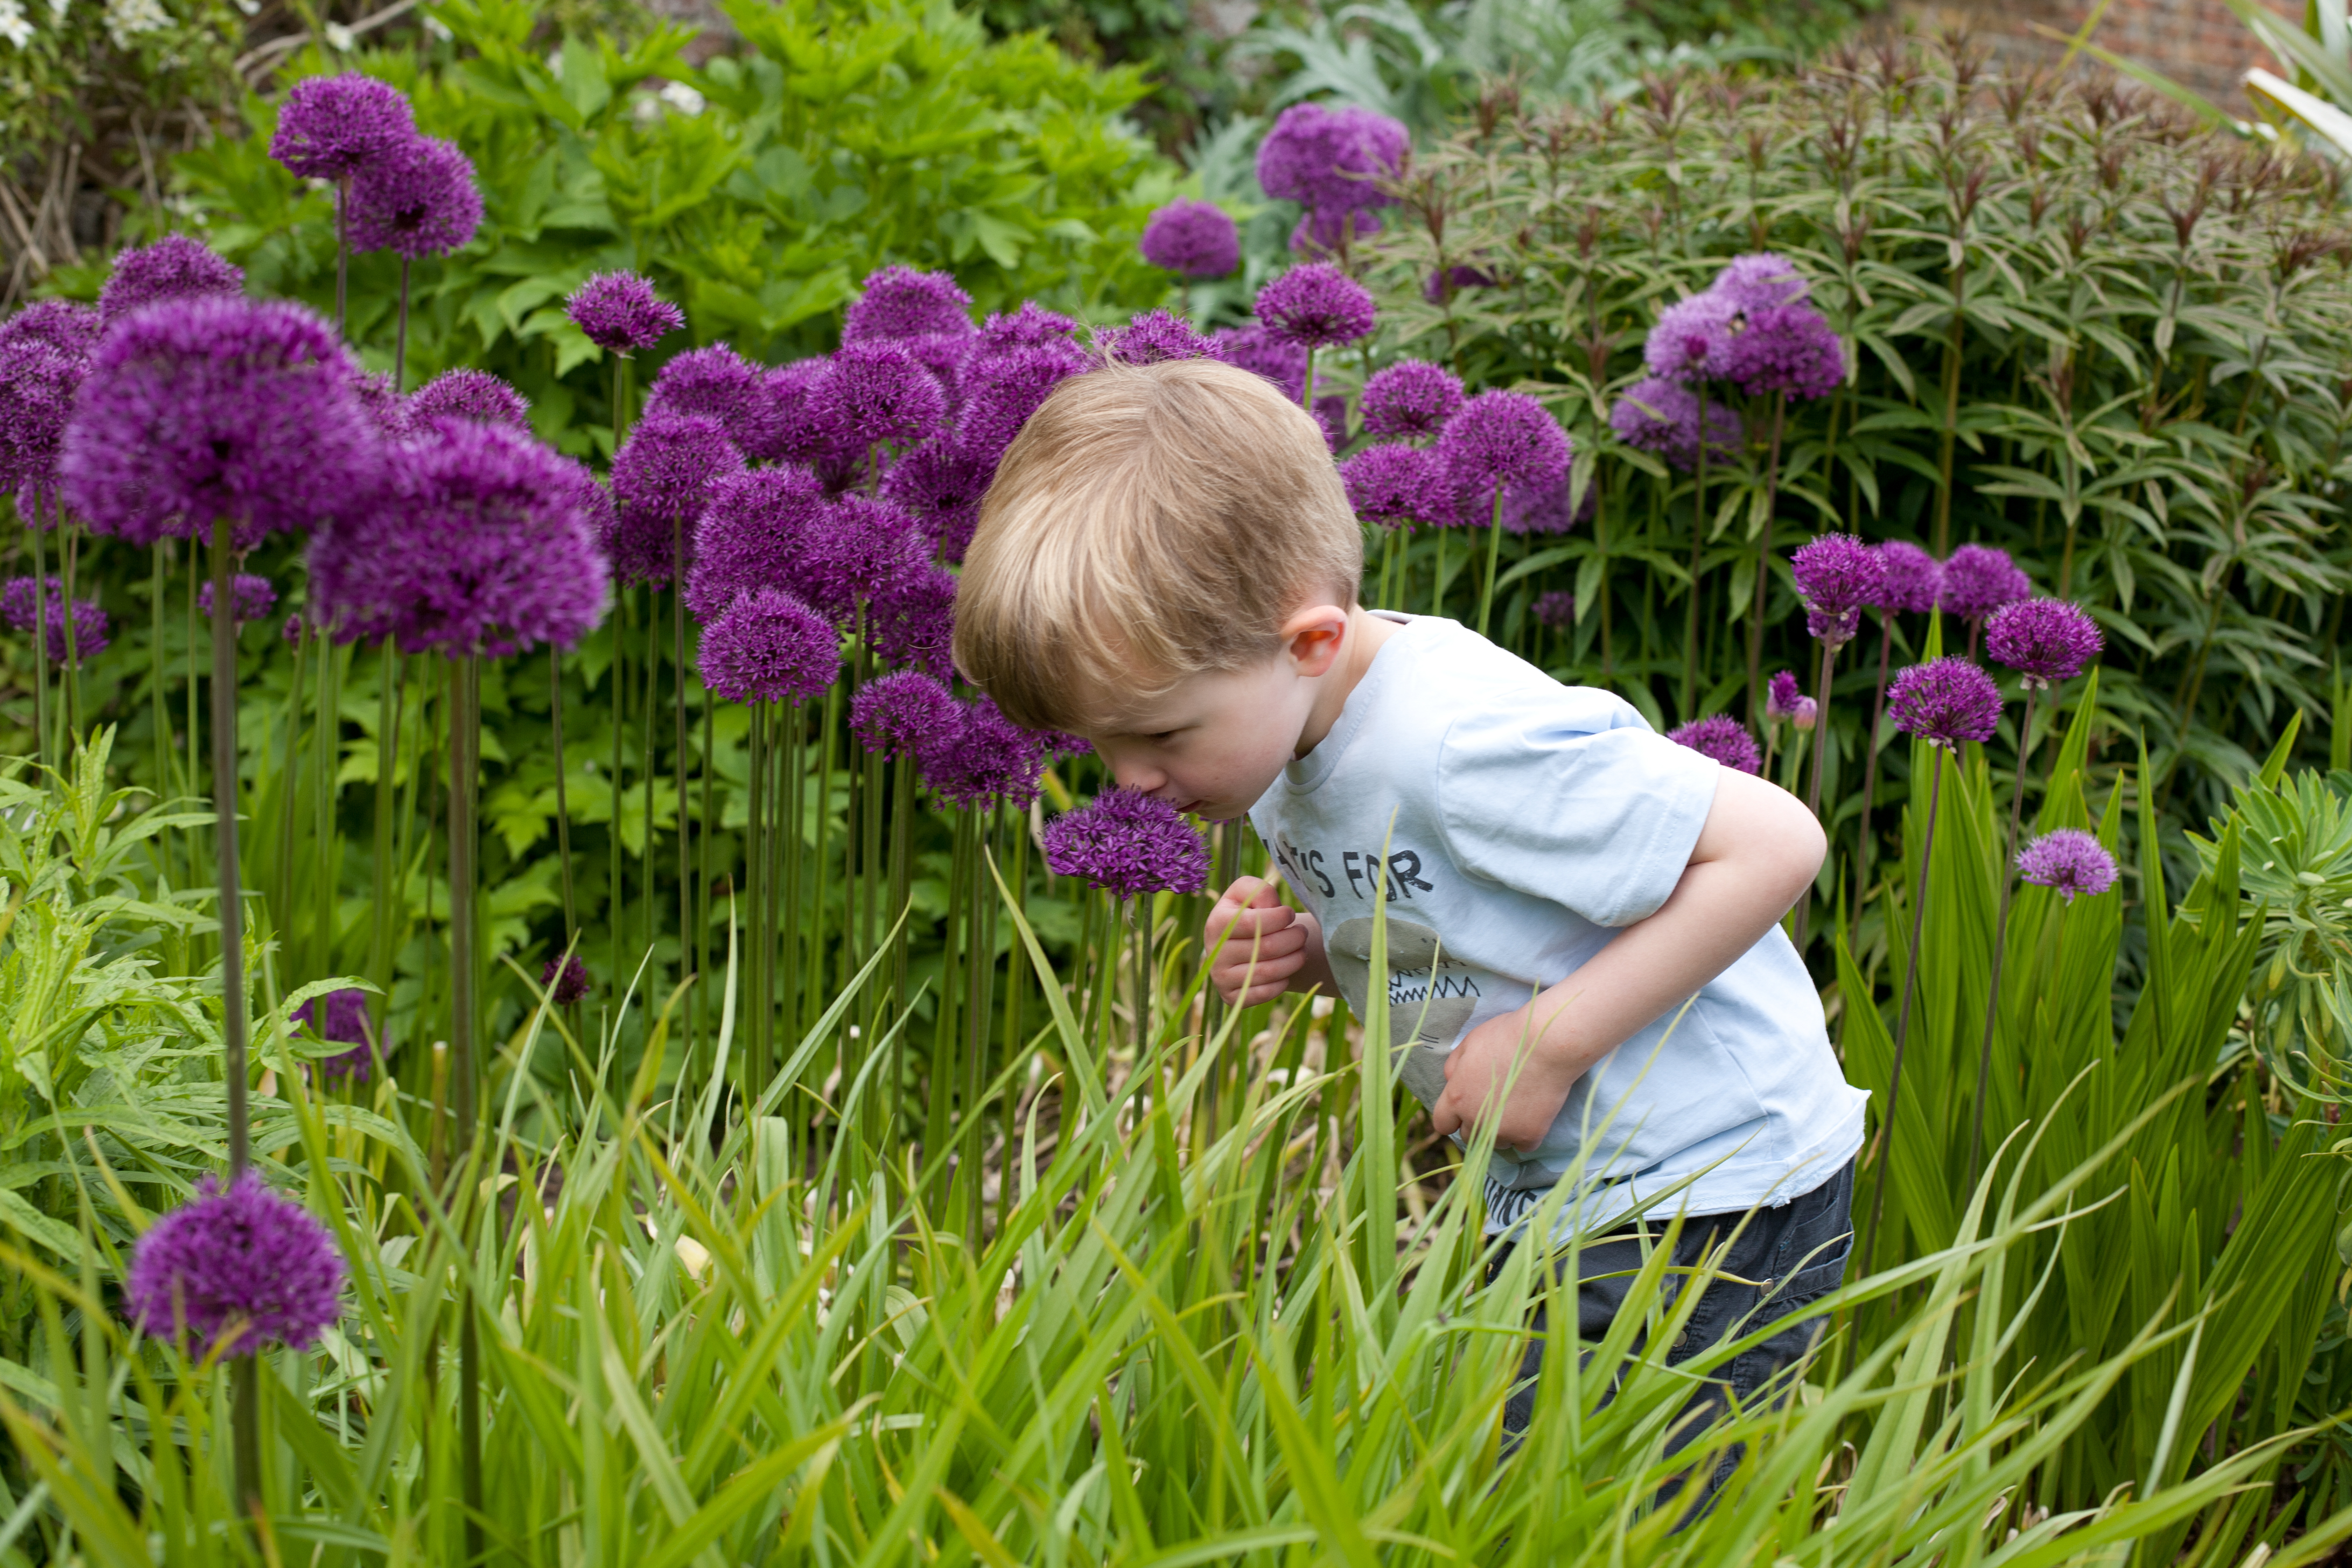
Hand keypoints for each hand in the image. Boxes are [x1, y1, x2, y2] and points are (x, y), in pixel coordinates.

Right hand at [1205, 876, 1325, 1006]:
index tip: (1290, 914)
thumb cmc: (1249, 911)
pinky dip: (1282, 983)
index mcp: (1217, 922)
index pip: (1255, 923)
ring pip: (1268, 972)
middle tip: (1302, 933)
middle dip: (1294, 939)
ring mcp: (1220, 977)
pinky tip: (1287, 970)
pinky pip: (1263, 994)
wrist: (1238, 941)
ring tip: (1301, 950)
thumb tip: (1273, 908)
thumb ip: (1261, 891)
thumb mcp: (1250, 891)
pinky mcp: (1230, 996)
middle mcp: (1214, 951)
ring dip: (1294, 960)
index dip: (1281, 918)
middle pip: (1266, 948)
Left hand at [1428, 1005, 1579, 1153]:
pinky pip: (1521, 1146)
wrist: (1546, 1044)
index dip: (1452, 1117)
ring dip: (1500, 1131)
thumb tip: (1450, 1081)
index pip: (1442, 1124)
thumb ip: (1454, 1066)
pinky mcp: (1529, 1135)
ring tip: (1514, 1108)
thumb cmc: (1506, 1037)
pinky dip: (1525, 1135)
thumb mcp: (1470, 1043)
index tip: (1464, 1109)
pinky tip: (1531, 1115)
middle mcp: (1476, 1119)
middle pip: (1469, 1136)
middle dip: (1476, 1123)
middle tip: (1493, 1105)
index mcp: (1457, 1098)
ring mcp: (1504, 1131)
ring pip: (1494, 1143)